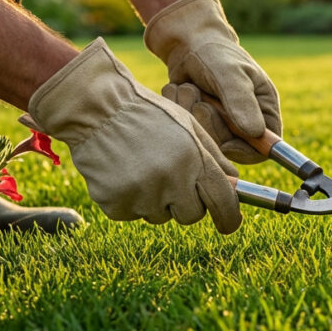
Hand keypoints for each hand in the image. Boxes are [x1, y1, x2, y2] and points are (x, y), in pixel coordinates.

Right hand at [26, 38, 241, 232]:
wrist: (96, 108)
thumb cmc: (149, 115)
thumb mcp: (190, 127)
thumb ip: (215, 159)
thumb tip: (234, 188)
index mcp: (194, 160)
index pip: (223, 203)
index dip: (229, 218)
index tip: (228, 223)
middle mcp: (170, 181)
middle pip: (192, 215)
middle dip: (187, 203)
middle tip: (172, 178)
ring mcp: (141, 195)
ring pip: (160, 216)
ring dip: (157, 200)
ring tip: (142, 167)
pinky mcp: (115, 205)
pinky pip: (133, 214)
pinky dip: (131, 200)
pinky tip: (123, 172)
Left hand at [144, 0, 280, 163]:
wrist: (186, 41)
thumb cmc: (214, 52)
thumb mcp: (230, 73)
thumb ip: (241, 101)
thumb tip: (255, 133)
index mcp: (264, 109)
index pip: (264, 148)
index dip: (245, 151)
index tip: (226, 142)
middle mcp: (245, 120)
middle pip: (231, 148)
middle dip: (210, 124)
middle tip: (200, 99)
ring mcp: (221, 123)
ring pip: (206, 140)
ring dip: (190, 113)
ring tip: (188, 88)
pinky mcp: (199, 122)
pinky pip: (188, 131)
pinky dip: (179, 110)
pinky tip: (179, 90)